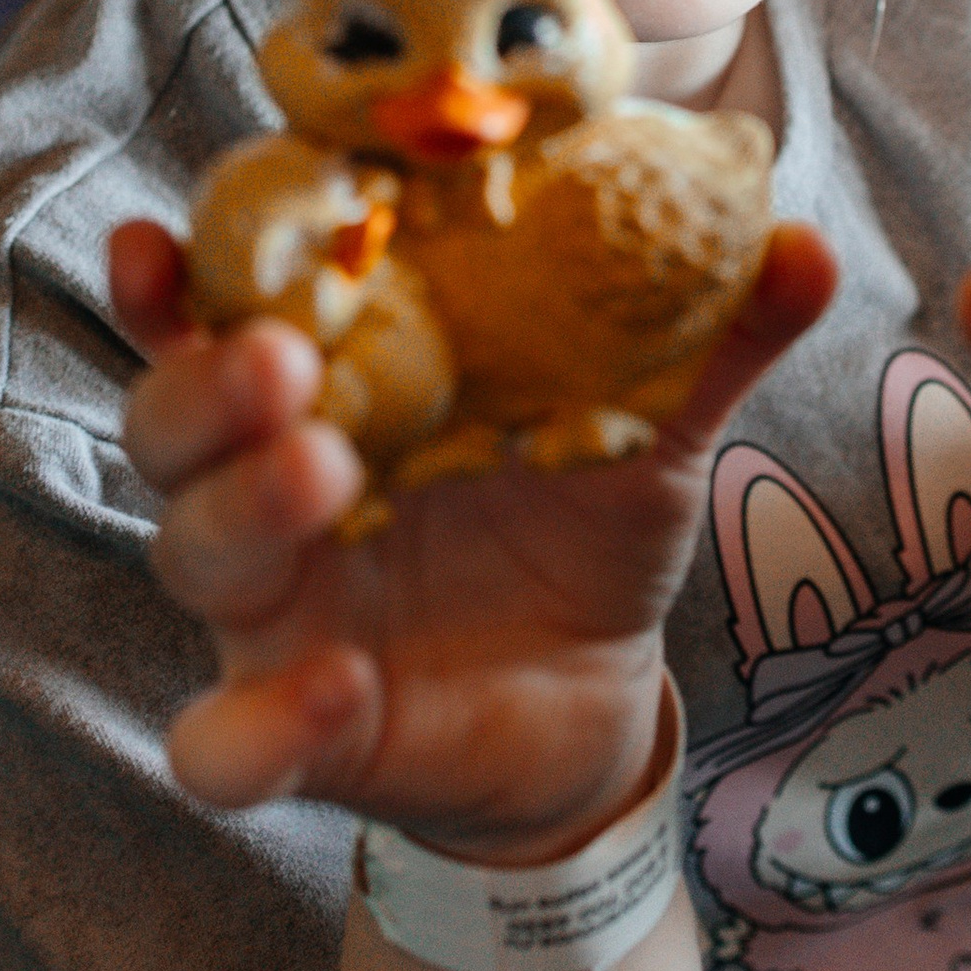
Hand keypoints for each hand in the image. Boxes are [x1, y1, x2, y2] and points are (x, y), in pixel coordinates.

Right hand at [114, 216, 835, 859]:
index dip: (182, 272)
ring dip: (239, 509)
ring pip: (190, 553)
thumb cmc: (585, 526)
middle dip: (205, 382)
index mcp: (341, 383)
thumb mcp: (652, 430)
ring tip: (323, 472)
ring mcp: (275, 609)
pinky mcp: (295, 727)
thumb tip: (803, 242)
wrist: (596, 703)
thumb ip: (711, 339)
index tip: (166, 232)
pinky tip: (339, 684)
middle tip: (282, 357)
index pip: (228, 308)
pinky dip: (256, 721)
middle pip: (173, 421)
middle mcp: (273, 482)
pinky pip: (222, 739)